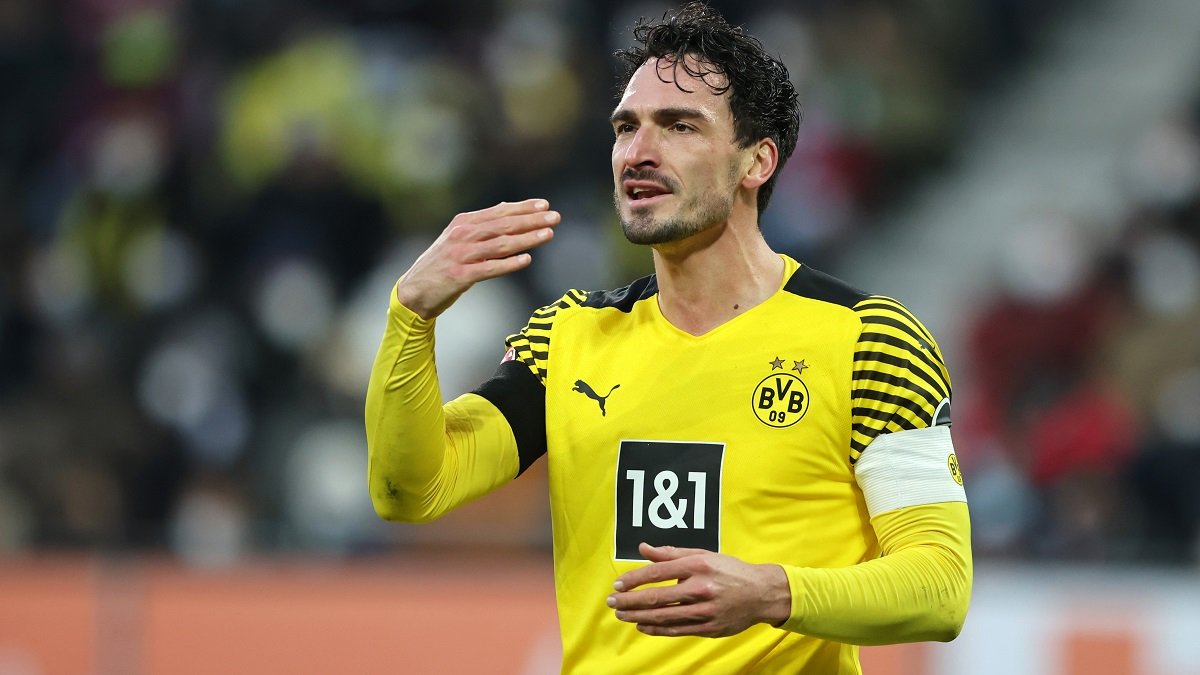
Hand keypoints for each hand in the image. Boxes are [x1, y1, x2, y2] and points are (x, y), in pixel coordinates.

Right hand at [395, 199, 558, 318]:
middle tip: (555, 217)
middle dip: (532, 220)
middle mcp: (462, 235)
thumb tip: (510, 210)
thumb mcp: (458, 239)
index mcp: (463, 223)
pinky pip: (490, 268)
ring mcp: (461, 255)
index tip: (545, 205)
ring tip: (548, 234)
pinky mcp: (460, 276)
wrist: (414, 291)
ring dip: (526, 239)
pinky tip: (526, 260)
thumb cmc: (441, 264)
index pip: (499, 212)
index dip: (523, 207)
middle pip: (503, 225)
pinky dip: (509, 263)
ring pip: (500, 244)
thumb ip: (482, 226)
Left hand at [607, 542, 790, 637]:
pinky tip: (642, 625)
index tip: (618, 584)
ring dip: (638, 616)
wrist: (761, 593)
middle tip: (612, 603)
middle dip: (630, 601)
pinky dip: (656, 629)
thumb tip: (643, 548)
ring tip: (621, 615)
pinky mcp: (708, 627)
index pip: (657, 572)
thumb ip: (671, 553)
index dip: (634, 580)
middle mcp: (700, 588)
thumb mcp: (703, 554)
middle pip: (657, 597)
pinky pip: (676, 630)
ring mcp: (705, 610)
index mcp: (698, 565)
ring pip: (664, 616)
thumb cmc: (729, 570)